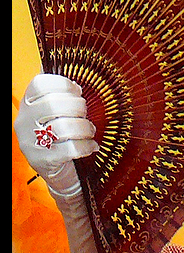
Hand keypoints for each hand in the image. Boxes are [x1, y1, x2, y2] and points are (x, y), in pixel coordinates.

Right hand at [14, 74, 97, 195]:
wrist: (58, 169)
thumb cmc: (62, 133)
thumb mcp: (59, 111)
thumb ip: (65, 95)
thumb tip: (78, 85)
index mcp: (27, 103)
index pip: (40, 84)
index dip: (63, 84)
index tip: (77, 92)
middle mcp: (24, 121)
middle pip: (53, 104)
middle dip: (78, 107)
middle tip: (84, 114)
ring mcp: (31, 141)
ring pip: (63, 127)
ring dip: (84, 128)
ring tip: (89, 131)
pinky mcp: (42, 160)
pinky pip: (70, 148)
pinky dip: (86, 146)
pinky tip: (90, 146)